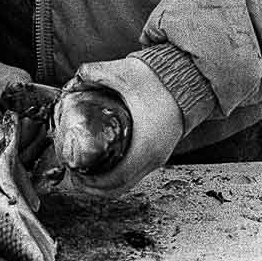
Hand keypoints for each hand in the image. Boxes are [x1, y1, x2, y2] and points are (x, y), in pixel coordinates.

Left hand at [61, 58, 183, 198]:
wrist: (189, 77)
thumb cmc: (159, 79)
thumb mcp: (123, 72)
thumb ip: (94, 72)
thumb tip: (72, 80)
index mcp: (145, 145)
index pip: (117, 179)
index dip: (93, 183)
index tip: (75, 176)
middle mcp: (154, 157)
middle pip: (121, 187)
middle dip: (94, 188)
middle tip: (74, 178)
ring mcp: (159, 156)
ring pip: (129, 183)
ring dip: (106, 184)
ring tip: (84, 174)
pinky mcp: (159, 151)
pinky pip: (136, 172)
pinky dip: (118, 175)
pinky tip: (103, 165)